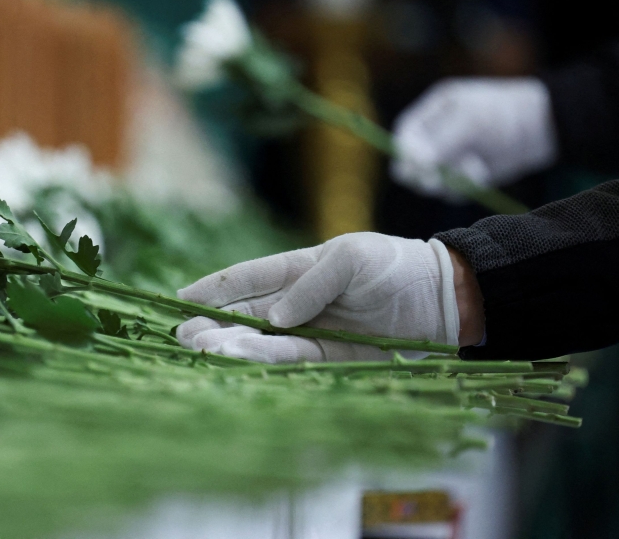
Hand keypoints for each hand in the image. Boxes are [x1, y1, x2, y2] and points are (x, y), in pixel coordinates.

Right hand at [176, 233, 467, 362]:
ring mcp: (311, 331)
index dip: (212, 288)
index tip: (177, 299)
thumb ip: (312, 284)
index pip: (246, 278)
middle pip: (245, 314)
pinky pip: (292, 360)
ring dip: (233, 346)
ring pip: (262, 341)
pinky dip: (267, 361)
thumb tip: (276, 316)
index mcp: (297, 269)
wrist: (441, 297)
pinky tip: (241, 360)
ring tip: (203, 351)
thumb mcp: (352, 259)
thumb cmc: (394, 265)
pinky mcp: (330, 358)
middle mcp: (296, 303)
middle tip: (183, 337)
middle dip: (213, 325)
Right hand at [390, 77, 556, 198]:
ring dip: (450, 180)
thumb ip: (442, 141)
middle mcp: (436, 136)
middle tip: (436, 181)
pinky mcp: (464, 175)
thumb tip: (414, 162)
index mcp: (433, 112)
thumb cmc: (504, 113)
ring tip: (475, 167)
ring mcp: (450, 157)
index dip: (406, 153)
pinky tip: (482, 171)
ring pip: (432, 181)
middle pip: (412, 163)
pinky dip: (465, 187)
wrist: (541, 128)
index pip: (406, 135)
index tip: (414, 168)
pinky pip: (452, 191)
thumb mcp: (472, 121)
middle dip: (424, 174)